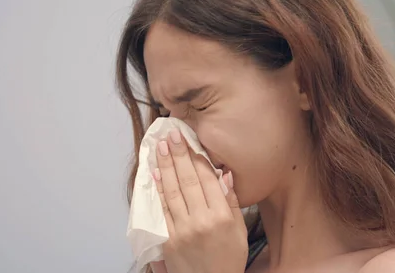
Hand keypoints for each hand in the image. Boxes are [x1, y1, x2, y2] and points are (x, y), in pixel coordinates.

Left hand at [149, 129, 247, 272]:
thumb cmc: (228, 259)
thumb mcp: (239, 231)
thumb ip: (231, 202)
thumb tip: (224, 175)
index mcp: (222, 216)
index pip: (206, 179)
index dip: (196, 156)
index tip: (189, 140)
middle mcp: (201, 220)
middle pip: (187, 180)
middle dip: (178, 154)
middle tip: (170, 135)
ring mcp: (182, 230)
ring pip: (172, 191)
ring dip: (165, 166)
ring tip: (160, 147)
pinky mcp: (168, 239)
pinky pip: (162, 209)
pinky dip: (158, 189)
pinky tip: (155, 174)